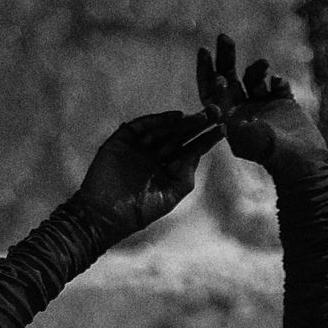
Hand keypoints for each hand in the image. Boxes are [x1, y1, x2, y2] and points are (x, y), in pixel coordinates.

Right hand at [76, 110, 222, 236]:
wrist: (104, 215)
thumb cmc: (138, 211)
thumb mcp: (169, 196)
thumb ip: (185, 175)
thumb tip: (197, 153)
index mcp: (167, 168)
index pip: (190, 150)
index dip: (206, 140)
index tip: (223, 129)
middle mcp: (154, 155)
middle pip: (179, 136)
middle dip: (197, 125)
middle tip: (215, 112)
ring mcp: (139, 146)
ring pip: (164, 129)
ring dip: (182, 122)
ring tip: (201, 116)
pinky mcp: (123, 140)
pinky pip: (142, 126)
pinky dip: (158, 120)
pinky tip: (176, 117)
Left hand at [196, 33, 327, 184]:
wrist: (305, 165)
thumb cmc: (275, 156)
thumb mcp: (250, 140)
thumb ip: (232, 122)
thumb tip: (215, 108)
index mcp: (229, 121)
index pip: (211, 94)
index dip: (206, 72)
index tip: (204, 51)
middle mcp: (243, 112)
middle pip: (229, 80)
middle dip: (226, 59)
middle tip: (223, 37)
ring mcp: (264, 107)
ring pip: (254, 79)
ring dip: (256, 68)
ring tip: (263, 65)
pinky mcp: (284, 104)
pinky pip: (277, 84)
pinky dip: (277, 80)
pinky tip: (278, 83)